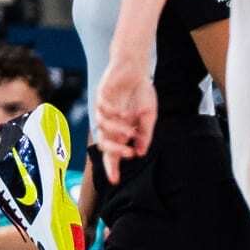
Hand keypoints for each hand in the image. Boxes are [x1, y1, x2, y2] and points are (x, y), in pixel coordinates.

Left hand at [92, 64, 156, 181]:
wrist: (136, 68)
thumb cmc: (141, 93)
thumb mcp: (148, 116)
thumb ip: (145, 134)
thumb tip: (141, 152)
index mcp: (120, 130)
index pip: (113, 152)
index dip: (112, 166)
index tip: (114, 181)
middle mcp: (109, 122)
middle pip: (104, 144)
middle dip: (115, 152)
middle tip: (129, 154)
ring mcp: (104, 109)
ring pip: (103, 127)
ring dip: (117, 131)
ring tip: (131, 131)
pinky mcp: (101, 96)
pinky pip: (103, 109)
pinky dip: (113, 114)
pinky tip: (124, 113)